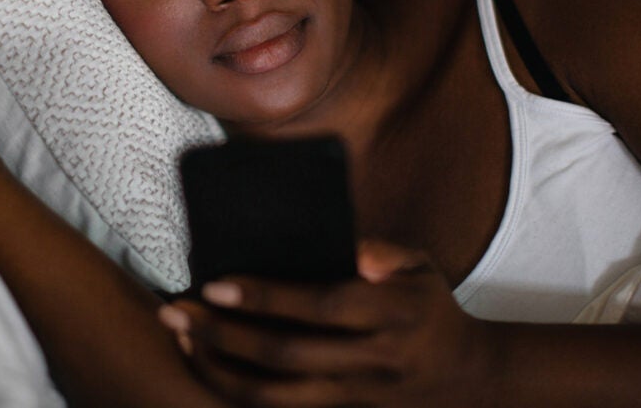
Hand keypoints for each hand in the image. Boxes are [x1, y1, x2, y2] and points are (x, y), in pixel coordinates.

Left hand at [161, 241, 490, 406]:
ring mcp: (356, 398)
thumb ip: (385, 252)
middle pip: (286, 354)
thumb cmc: (429, 309)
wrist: (464, 379)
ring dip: (221, 369)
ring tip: (182, 339)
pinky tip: (209, 365)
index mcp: (393, 315)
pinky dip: (239, 391)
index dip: (266, 297)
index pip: (320, 305)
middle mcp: (373, 362)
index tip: (216, 283)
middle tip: (176, 310)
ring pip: (276, 395)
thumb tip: (351, 247)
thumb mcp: (422, 267)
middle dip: (224, 334)